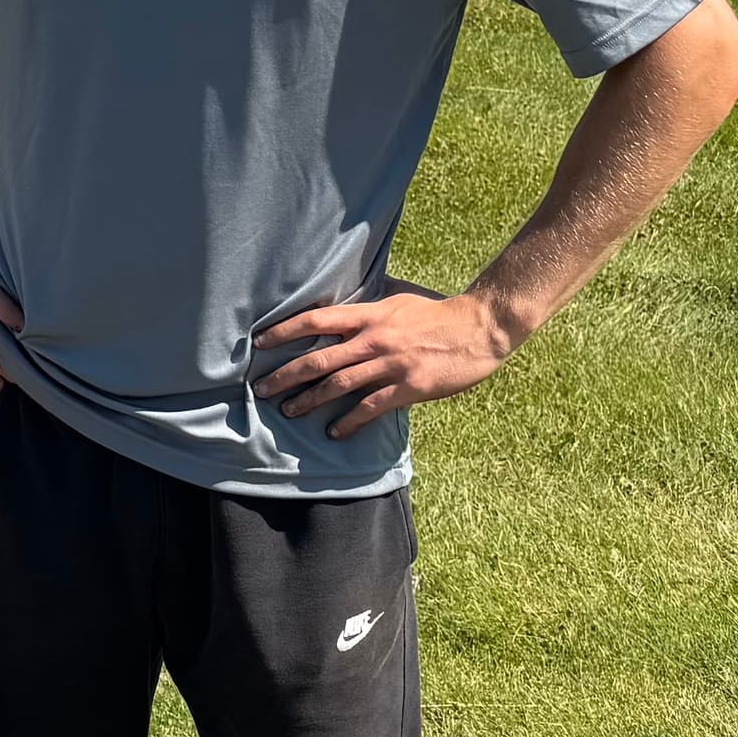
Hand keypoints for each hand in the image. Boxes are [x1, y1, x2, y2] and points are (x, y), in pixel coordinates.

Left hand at [252, 285, 516, 436]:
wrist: (479, 328)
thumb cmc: (435, 315)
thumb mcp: (395, 304)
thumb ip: (365, 313)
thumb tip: (333, 319)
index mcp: (368, 316)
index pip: (315, 320)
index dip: (283, 331)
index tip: (258, 343)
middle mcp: (374, 339)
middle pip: (319, 359)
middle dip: (286, 375)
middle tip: (261, 389)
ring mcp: (391, 364)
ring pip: (339, 385)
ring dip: (310, 400)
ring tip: (289, 411)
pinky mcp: (409, 387)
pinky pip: (371, 407)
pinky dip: (350, 421)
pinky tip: (334, 432)